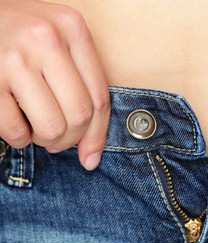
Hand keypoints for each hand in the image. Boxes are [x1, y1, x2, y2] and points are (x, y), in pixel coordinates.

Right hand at [0, 0, 109, 169]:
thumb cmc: (23, 36)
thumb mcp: (59, 43)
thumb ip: (81, 85)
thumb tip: (91, 155)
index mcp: (72, 29)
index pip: (100, 97)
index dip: (98, 134)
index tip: (90, 154)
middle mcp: (47, 39)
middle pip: (80, 115)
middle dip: (70, 139)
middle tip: (56, 137)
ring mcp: (14, 58)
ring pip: (52, 128)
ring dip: (45, 139)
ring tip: (35, 127)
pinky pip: (16, 131)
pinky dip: (19, 138)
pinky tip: (16, 121)